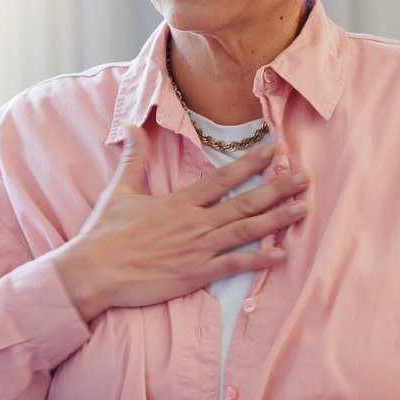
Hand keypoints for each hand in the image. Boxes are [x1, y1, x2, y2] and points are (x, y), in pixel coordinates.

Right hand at [50, 122, 305, 322]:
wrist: (94, 271)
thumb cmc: (105, 233)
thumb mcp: (120, 190)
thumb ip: (134, 157)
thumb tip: (131, 124)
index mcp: (178, 202)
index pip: (222, 178)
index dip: (250, 163)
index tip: (275, 151)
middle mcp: (194, 223)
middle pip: (244, 203)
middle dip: (277, 189)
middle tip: (305, 178)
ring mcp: (197, 250)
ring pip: (246, 231)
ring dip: (277, 219)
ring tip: (303, 209)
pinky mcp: (195, 275)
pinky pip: (233, 266)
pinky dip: (258, 261)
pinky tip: (281, 255)